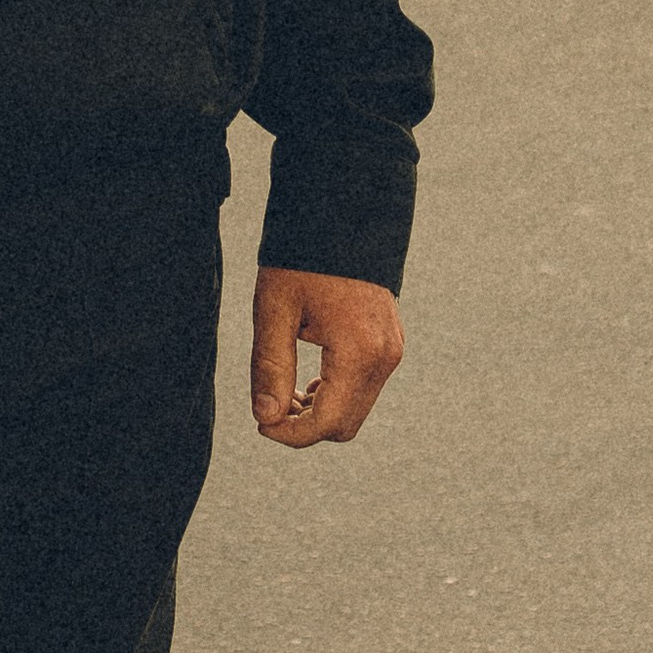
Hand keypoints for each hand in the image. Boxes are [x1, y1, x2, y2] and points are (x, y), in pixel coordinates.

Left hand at [250, 263, 402, 446]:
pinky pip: (365, 389)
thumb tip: (265, 417)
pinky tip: (308, 380)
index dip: (290, 434)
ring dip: (319, 412)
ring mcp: (392, 351)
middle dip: (304, 427)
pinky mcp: (391, 345)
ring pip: (356, 410)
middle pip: (345, 425)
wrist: (342, 217)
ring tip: (284, 390)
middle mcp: (384, 357)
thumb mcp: (275, 308)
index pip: (327, 422)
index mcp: (359, 351)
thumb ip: (270, 366)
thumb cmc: (302, 260)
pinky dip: (336, 395)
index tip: (260, 424)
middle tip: (269, 407)